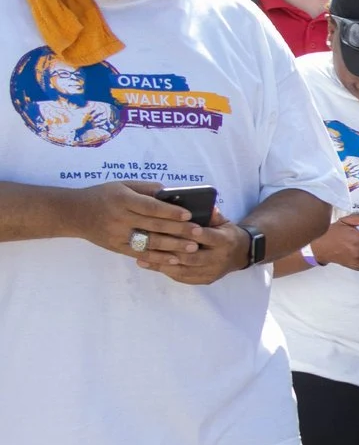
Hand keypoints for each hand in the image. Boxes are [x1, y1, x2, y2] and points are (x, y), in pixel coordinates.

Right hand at [70, 181, 209, 265]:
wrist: (73, 213)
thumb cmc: (103, 195)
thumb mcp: (122, 185)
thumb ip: (146, 188)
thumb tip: (172, 193)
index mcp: (122, 199)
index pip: (150, 207)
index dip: (170, 211)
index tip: (189, 215)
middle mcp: (119, 218)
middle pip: (153, 226)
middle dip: (178, 230)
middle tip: (199, 233)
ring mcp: (117, 235)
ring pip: (149, 242)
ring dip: (173, 246)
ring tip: (193, 248)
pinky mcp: (116, 247)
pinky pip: (140, 254)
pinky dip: (158, 257)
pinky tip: (174, 259)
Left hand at [148, 211, 253, 285]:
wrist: (240, 255)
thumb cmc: (226, 234)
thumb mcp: (224, 222)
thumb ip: (212, 215)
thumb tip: (205, 206)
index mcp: (225, 242)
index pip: (208, 237)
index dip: (192, 233)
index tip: (176, 225)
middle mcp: (219, 259)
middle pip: (192, 256)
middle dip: (170, 248)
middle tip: (150, 239)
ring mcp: (211, 272)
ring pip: (183, 269)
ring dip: (161, 261)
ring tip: (141, 252)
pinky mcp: (203, 280)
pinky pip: (180, 277)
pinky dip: (162, 269)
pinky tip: (146, 262)